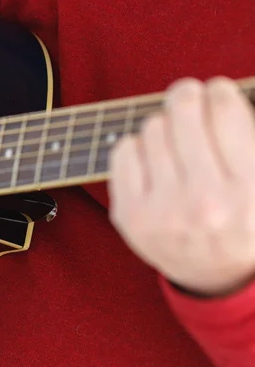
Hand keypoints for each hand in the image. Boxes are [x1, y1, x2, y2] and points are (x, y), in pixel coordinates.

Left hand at [109, 77, 254, 296]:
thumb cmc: (244, 221)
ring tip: (175, 138)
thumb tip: (217, 92)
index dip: (219, 91)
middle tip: (189, 95)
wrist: (215, 276)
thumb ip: (249, 140)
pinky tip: (152, 158)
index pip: (225, 112)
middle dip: (187, 95)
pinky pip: (123, 149)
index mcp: (249, 191)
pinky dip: (137, 145)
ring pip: (152, 127)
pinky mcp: (130, 216)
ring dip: (164, 124)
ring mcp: (162, 211)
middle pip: (183, 112)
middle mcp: (204, 202)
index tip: (216, 91)